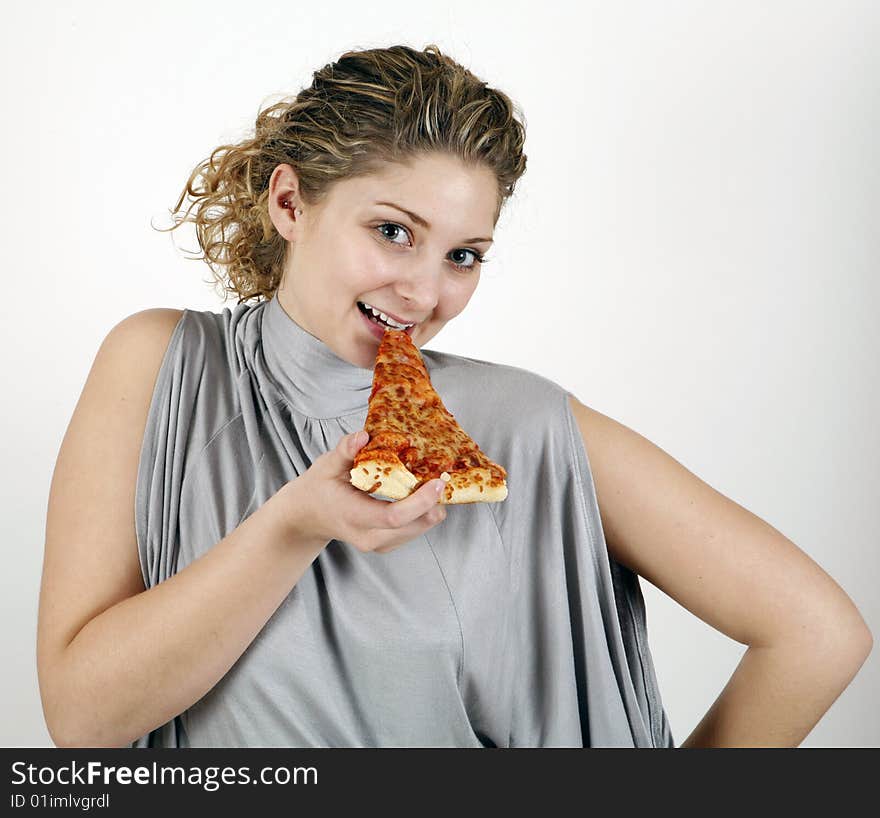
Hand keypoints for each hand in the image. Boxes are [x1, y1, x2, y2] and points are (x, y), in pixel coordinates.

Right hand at [280, 430, 447, 554]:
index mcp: (352, 516)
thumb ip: (344, 450)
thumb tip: (363, 436)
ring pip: (416, 530)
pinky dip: (424, 513)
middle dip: (433, 504)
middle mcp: (366, 536)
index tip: (437, 482)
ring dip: (431, 508)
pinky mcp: (385, 543)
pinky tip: (425, 494)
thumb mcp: (326, 465)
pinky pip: (412, 531)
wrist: (307, 516)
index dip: (420, 501)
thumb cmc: (319, 488)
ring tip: (438, 482)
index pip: (393, 516)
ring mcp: (377, 544)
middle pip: (411, 526)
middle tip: (445, 479)